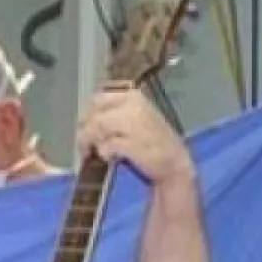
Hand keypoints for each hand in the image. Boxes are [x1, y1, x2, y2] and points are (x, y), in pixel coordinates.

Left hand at [76, 85, 194, 185]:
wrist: (175, 164)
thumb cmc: (153, 143)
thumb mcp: (137, 118)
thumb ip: (115, 113)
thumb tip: (87, 121)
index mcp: (134, 96)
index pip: (98, 99)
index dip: (88, 114)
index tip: (86, 128)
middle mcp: (134, 106)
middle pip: (95, 113)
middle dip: (86, 129)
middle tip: (86, 145)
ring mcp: (134, 124)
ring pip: (98, 126)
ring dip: (91, 142)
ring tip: (94, 153)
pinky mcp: (132, 144)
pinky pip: (106, 145)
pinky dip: (103, 153)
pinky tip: (109, 158)